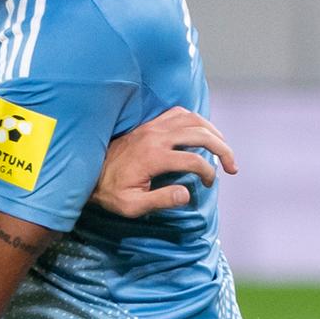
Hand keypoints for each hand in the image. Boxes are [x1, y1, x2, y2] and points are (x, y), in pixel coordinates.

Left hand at [94, 107, 237, 217]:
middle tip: (232, 166)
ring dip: (213, 131)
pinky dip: (195, 120)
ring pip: (193, 119)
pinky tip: (201, 132)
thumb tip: (187, 194)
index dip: (208, 172)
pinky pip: (179, 113)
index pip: (194, 160)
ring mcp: (153, 127)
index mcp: (154, 157)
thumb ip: (160, 200)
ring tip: (223, 147)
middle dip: (222, 149)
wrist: (87, 172)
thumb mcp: (131, 205)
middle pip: (201, 134)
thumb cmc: (109, 192)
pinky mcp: (149, 124)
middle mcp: (156, 137)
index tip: (209, 184)